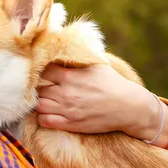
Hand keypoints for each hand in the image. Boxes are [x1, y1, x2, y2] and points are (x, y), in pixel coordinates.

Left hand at [36, 64, 167, 147]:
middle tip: (41, 87)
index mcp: (70, 76)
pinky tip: (47, 113)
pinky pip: (45, 121)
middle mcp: (66, 93)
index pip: (43, 70)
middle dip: (38, 87)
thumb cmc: (113, 83)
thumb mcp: (96, 65)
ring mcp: (67, 109)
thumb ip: (78, 58)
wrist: (129, 107)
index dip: (40, 71)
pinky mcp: (70, 124)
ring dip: (39, 102)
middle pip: (38, 89)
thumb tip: (66, 44)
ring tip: (44, 100)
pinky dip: (42, 117)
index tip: (42, 73)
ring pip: (38, 105)